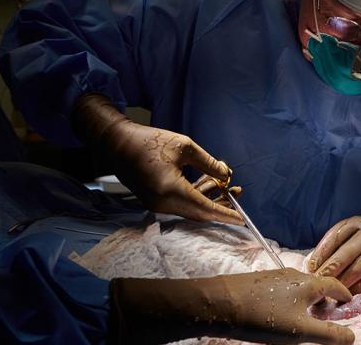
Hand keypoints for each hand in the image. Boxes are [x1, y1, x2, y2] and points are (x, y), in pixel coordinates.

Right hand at [72, 94, 242, 224]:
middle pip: (199, 212)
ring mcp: (157, 205)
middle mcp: (163, 203)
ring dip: (209, 199)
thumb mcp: (185, 147)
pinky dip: (196, 197)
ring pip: (191, 209)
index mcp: (171, 189)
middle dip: (221, 204)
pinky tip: (208, 183)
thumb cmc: (150, 141)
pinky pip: (181, 205)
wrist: (119, 145)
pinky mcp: (155, 202)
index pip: (204, 208)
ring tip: (227, 185)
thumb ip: (209, 164)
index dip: (225, 213)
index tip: (241, 218)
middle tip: (238, 192)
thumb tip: (227, 175)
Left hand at [109, 268, 354, 344]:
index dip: (345, 296)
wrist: (221, 303)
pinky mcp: (261, 281)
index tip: (349, 305)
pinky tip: (280, 314)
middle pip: (317, 286)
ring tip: (303, 318)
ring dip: (307, 301)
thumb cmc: (264, 317)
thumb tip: (352, 337)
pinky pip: (284, 289)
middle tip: (326, 317)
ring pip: (299, 287)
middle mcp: (295, 275)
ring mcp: (276, 276)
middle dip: (324, 301)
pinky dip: (291, 300)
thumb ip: (329, 335)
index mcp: (309, 284)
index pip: (335, 286)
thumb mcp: (301, 332)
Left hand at [307, 216, 360, 293]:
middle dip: (332, 268)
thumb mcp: (342, 239)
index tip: (311, 268)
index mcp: (354, 223)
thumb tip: (310, 268)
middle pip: (349, 251)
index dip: (322, 253)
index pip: (336, 237)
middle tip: (321, 281)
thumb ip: (328, 250)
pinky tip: (351, 292)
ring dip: (347, 279)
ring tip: (334, 289)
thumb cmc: (355, 245)